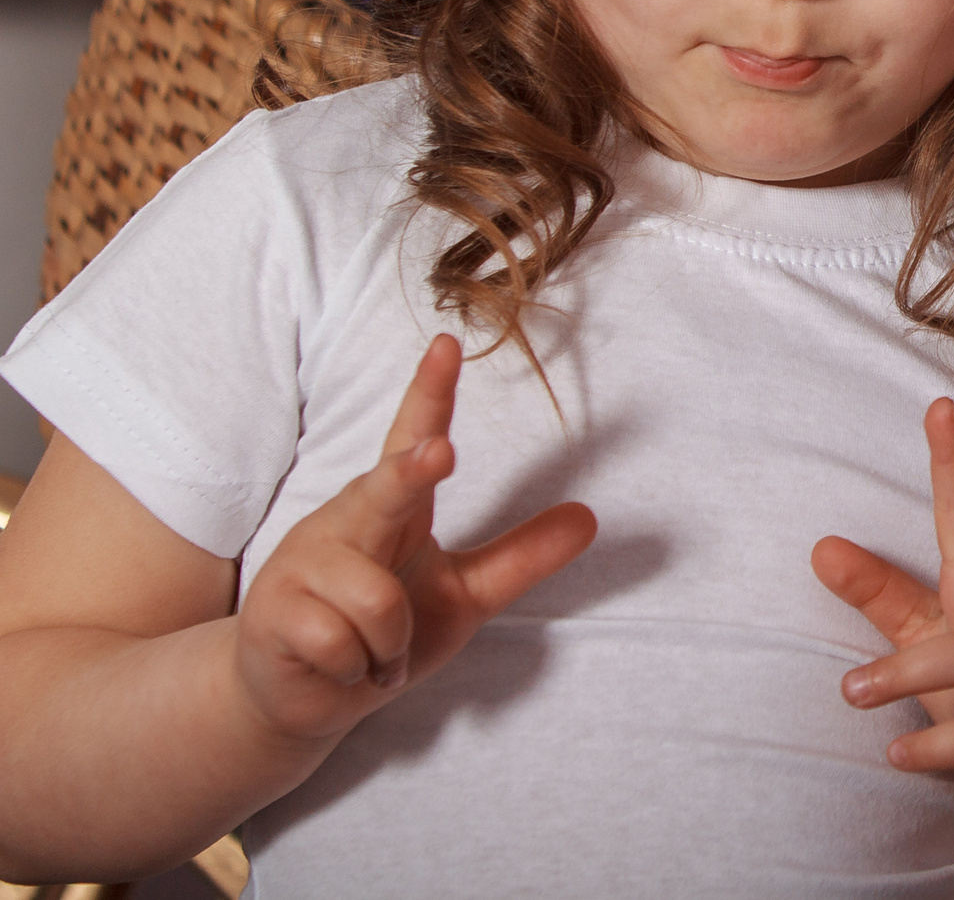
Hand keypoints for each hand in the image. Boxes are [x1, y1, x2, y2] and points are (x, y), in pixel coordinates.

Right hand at [230, 334, 595, 744]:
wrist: (301, 700)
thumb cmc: (382, 635)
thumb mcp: (464, 596)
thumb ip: (520, 558)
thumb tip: (591, 517)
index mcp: (390, 507)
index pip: (412, 439)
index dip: (430, 394)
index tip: (447, 344)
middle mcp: (344, 520)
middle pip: (383, 489)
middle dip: (411, 473)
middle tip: (441, 453)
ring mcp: (301, 563)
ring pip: (379, 604)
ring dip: (393, 646)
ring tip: (377, 654)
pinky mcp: (272, 612)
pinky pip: (343, 644)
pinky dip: (360, 671)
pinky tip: (344, 671)